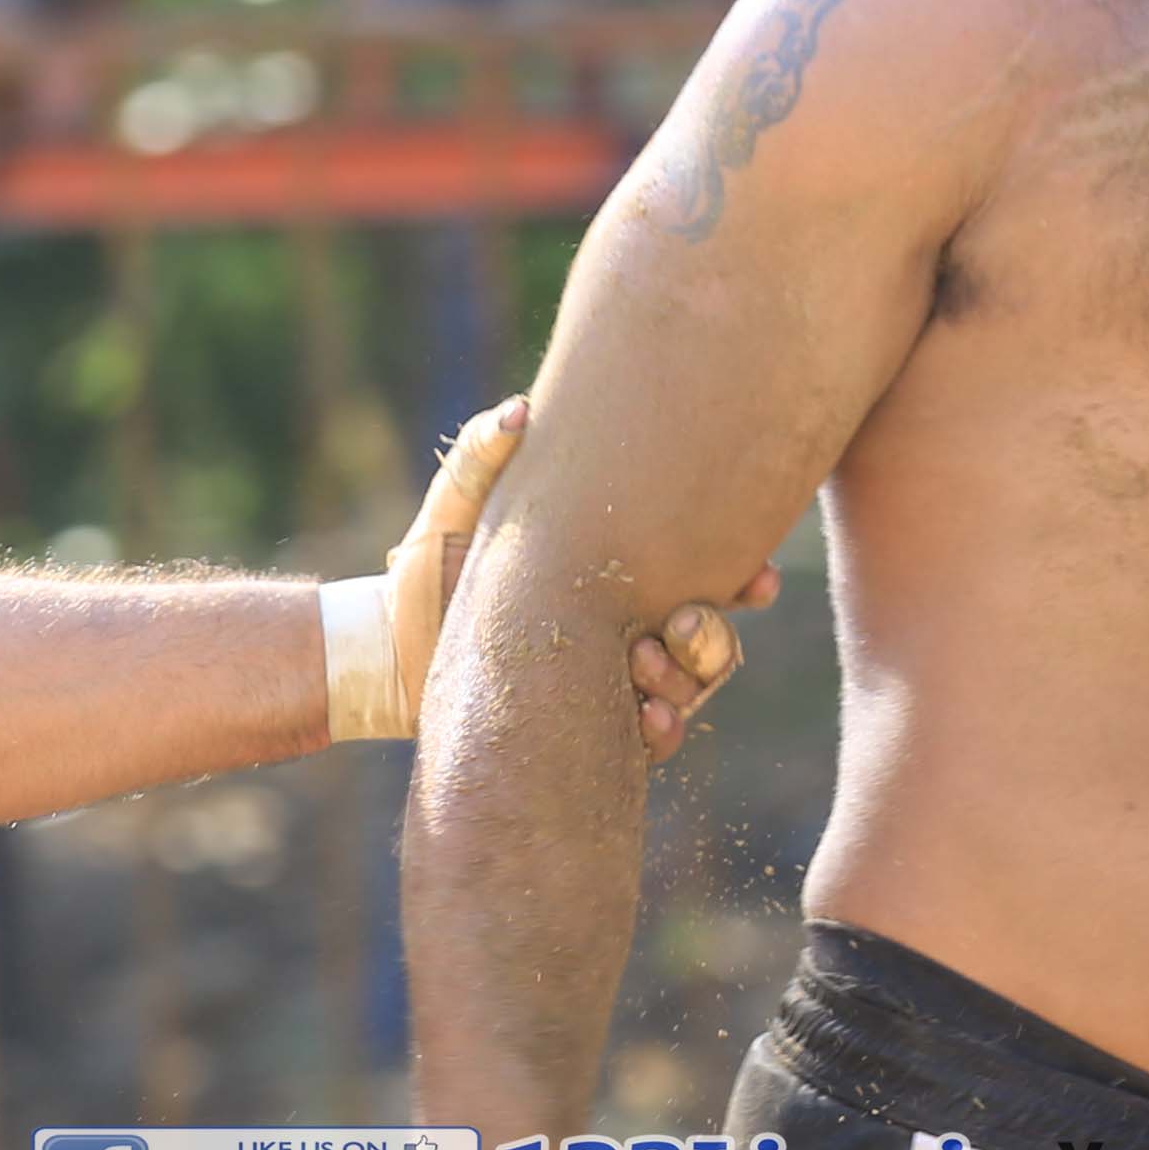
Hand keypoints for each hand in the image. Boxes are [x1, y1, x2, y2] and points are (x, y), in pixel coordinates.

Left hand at [365, 398, 775, 755]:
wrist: (390, 641)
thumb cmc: (435, 560)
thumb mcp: (462, 501)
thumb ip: (488, 451)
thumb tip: (522, 408)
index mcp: (622, 576)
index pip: (708, 575)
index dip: (746, 579)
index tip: (757, 577)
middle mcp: (631, 629)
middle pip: (714, 639)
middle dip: (717, 635)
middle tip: (686, 619)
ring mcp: (614, 683)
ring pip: (692, 689)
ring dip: (689, 679)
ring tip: (646, 660)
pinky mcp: (588, 730)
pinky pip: (651, 740)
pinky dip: (660, 730)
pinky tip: (646, 715)